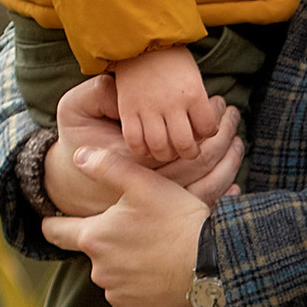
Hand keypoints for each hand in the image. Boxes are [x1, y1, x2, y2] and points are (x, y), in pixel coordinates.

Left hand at [42, 139, 211, 306]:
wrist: (216, 265)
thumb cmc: (180, 220)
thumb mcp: (144, 183)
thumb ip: (107, 166)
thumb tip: (78, 155)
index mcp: (94, 238)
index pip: (57, 232)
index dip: (52, 225)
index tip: (48, 224)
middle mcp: (99, 271)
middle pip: (96, 255)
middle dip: (112, 245)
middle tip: (143, 234)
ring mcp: (118, 296)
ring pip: (115, 279)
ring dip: (129, 269)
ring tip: (158, 256)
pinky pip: (132, 302)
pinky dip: (143, 293)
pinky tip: (162, 280)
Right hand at [45, 70, 244, 216]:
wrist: (71, 182)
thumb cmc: (76, 141)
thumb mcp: (73, 110)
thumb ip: (96, 94)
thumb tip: (125, 91)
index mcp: (132, 161)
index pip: (184, 141)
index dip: (208, 121)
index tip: (217, 101)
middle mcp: (148, 188)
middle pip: (202, 162)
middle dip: (224, 135)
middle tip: (232, 113)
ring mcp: (159, 207)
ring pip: (210, 186)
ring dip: (230, 159)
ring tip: (235, 135)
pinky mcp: (166, 215)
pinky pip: (206, 205)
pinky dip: (225, 188)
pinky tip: (232, 171)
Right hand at [110, 41, 220, 166]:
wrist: (139, 39)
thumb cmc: (170, 58)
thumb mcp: (194, 76)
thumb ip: (198, 104)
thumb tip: (202, 132)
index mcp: (194, 93)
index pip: (208, 129)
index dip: (208, 134)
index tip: (203, 132)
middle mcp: (173, 103)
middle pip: (185, 145)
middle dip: (189, 153)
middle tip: (188, 152)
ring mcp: (149, 108)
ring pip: (160, 147)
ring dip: (166, 155)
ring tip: (167, 152)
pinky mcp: (128, 109)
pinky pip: (135, 141)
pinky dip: (141, 150)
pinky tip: (145, 147)